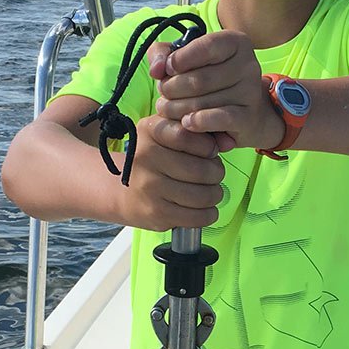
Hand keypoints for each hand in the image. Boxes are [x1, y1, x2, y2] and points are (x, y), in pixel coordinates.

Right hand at [115, 112, 224, 231]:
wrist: (120, 190)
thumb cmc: (152, 158)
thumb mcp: (166, 133)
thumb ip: (197, 131)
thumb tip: (227, 142)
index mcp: (151, 131)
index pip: (189, 136)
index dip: (208, 146)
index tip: (210, 151)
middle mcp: (147, 158)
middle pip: (202, 170)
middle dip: (216, 173)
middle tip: (213, 175)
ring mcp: (150, 188)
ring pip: (203, 195)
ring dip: (215, 194)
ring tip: (209, 191)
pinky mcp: (157, 213)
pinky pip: (197, 217)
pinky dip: (208, 214)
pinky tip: (204, 208)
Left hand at [149, 30, 283, 152]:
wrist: (245, 114)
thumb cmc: (210, 81)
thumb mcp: (186, 60)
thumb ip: (164, 54)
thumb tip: (157, 69)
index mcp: (235, 42)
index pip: (205, 47)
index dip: (179, 60)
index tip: (166, 70)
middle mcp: (247, 64)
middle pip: (199, 79)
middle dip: (172, 89)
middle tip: (163, 95)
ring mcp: (250, 91)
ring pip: (203, 102)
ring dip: (177, 108)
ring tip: (169, 109)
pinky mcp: (248, 117)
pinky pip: (218, 119)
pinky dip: (198, 122)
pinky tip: (186, 122)